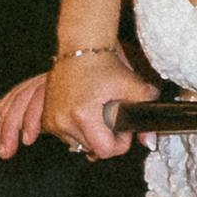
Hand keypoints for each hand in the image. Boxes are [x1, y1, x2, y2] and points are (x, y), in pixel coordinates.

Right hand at [0, 53, 157, 157]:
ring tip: (96, 111)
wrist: (81, 46)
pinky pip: (65, 136)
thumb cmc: (104, 63)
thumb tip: (149, 140)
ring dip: (90, 134)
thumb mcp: (132, 86)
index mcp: (83, 116)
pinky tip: (84, 113)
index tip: (122, 129)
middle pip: (92, 148)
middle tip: (110, 115)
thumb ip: (144, 112)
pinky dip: (76, 129)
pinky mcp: (47, 117)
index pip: (104, 150)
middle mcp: (63, 121)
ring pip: (78, 144)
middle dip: (105, 137)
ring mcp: (53, 120)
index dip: (119, 143)